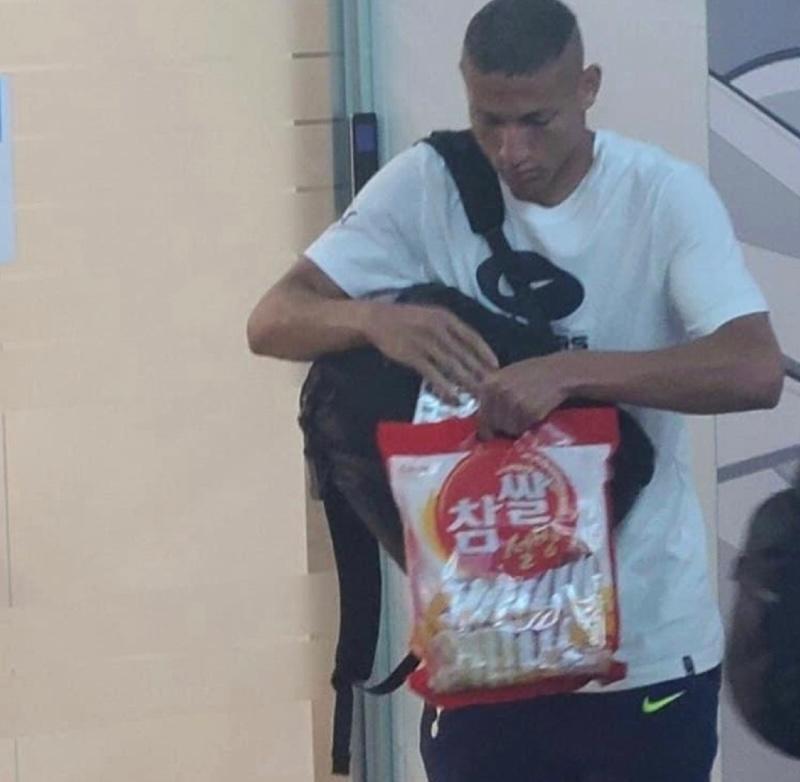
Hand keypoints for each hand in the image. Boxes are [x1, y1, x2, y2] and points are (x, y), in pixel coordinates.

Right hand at [365, 303, 498, 401]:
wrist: (377, 320)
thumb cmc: (407, 319)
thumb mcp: (431, 316)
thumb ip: (449, 329)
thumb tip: (468, 348)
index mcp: (445, 317)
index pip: (471, 336)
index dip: (485, 351)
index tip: (495, 366)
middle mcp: (438, 329)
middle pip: (464, 353)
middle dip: (479, 371)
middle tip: (491, 386)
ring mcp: (426, 343)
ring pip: (452, 365)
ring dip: (466, 382)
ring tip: (477, 395)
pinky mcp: (413, 356)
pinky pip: (433, 375)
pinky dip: (444, 387)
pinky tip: (453, 398)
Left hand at [478, 354, 575, 438]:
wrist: (558, 372)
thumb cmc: (532, 373)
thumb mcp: (505, 375)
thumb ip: (491, 393)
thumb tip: (481, 416)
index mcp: (489, 384)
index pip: (480, 416)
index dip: (486, 427)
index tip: (489, 433)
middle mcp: (499, 393)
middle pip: (493, 424)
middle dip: (502, 426)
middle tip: (513, 419)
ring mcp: (514, 403)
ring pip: (508, 428)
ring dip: (516, 426)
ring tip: (524, 413)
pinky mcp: (530, 412)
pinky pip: (522, 428)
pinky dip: (527, 425)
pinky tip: (533, 413)